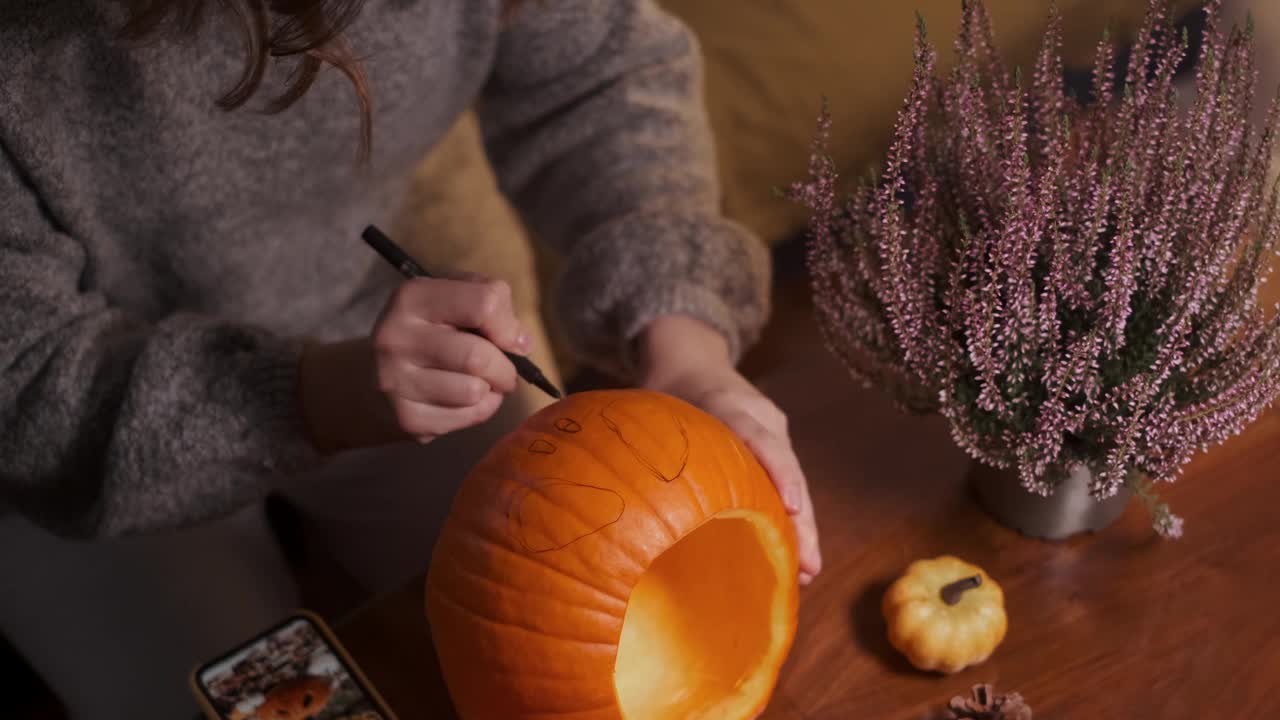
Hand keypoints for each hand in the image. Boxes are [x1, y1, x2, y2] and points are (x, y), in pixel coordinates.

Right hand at [300, 277, 530, 452]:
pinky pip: (467, 417)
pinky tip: (463, 400)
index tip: (510, 338)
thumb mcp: (450, 298)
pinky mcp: (406, 418)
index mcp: (412, 298)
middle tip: (504, 370)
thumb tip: (521, 342)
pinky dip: (479, 410)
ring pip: (475, 391)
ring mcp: (396, 381)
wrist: (369, 377)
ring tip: (480, 383)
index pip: (484, 304)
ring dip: (492, 390)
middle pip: (478, 357)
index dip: (508, 324)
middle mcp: (396, 337)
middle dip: (505, 367)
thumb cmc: (427, 331)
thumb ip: (491, 303)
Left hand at [636, 315, 822, 584]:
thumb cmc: (663, 388)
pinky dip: (788, 519)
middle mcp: (759, 415)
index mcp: (726, 402)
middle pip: (786, 467)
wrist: (690, 357)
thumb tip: (605, 494)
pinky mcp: (775, 446)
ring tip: (805, 573)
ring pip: (792, 480)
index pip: (757, 434)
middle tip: (808, 565)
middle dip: (800, 518)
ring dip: (800, 527)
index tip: (790, 506)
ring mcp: (773, 430)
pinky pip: (785, 483)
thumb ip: (637, 439)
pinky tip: (790, 559)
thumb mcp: (647, 405)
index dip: (775, 470)